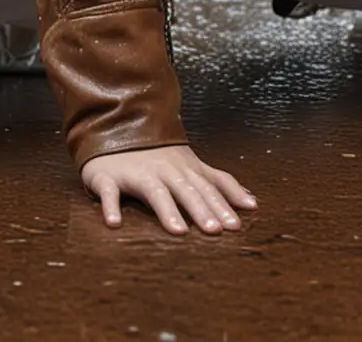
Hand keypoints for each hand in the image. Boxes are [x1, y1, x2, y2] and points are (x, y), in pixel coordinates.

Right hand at [80, 144, 257, 234]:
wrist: (117, 129)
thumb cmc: (159, 155)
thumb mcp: (193, 166)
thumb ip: (220, 183)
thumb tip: (252, 202)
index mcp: (185, 169)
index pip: (207, 188)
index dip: (222, 205)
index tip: (236, 226)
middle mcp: (165, 170)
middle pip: (186, 190)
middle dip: (201, 209)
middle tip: (215, 230)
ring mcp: (137, 173)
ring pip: (155, 192)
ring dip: (167, 211)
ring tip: (179, 231)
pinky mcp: (109, 178)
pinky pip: (110, 192)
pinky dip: (111, 206)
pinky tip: (115, 223)